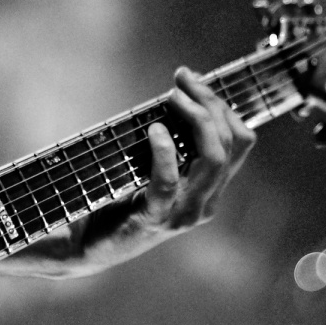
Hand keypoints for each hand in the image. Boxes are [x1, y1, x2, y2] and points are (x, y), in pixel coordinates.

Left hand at [61, 66, 256, 272]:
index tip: (195, 80)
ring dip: (197, 118)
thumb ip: (171, 143)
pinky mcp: (156, 219)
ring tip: (173, 96)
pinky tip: (154, 130)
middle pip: (230, 143)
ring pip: (213, 158)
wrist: (86, 245)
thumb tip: (179, 93)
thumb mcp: (152, 168)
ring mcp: (185, 213)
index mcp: (210, 188)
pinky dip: (164, 152)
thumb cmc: (116, 200)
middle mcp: (206, 202)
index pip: (239, 141)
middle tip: (183, 79)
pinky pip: (169, 182)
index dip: (222, 105)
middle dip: (210, 102)